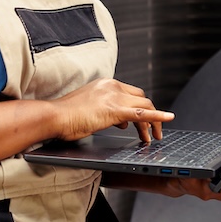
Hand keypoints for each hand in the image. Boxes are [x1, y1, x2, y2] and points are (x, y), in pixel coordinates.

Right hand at [50, 78, 174, 142]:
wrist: (53, 116)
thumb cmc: (65, 116)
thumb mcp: (89, 109)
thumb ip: (106, 111)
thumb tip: (121, 122)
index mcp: (105, 84)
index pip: (131, 93)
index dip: (138, 108)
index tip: (140, 122)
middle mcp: (112, 86)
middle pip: (141, 98)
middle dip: (150, 115)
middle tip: (151, 132)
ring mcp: (114, 96)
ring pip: (144, 106)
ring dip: (153, 122)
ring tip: (152, 137)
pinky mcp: (114, 109)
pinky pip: (142, 113)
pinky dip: (157, 117)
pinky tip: (167, 119)